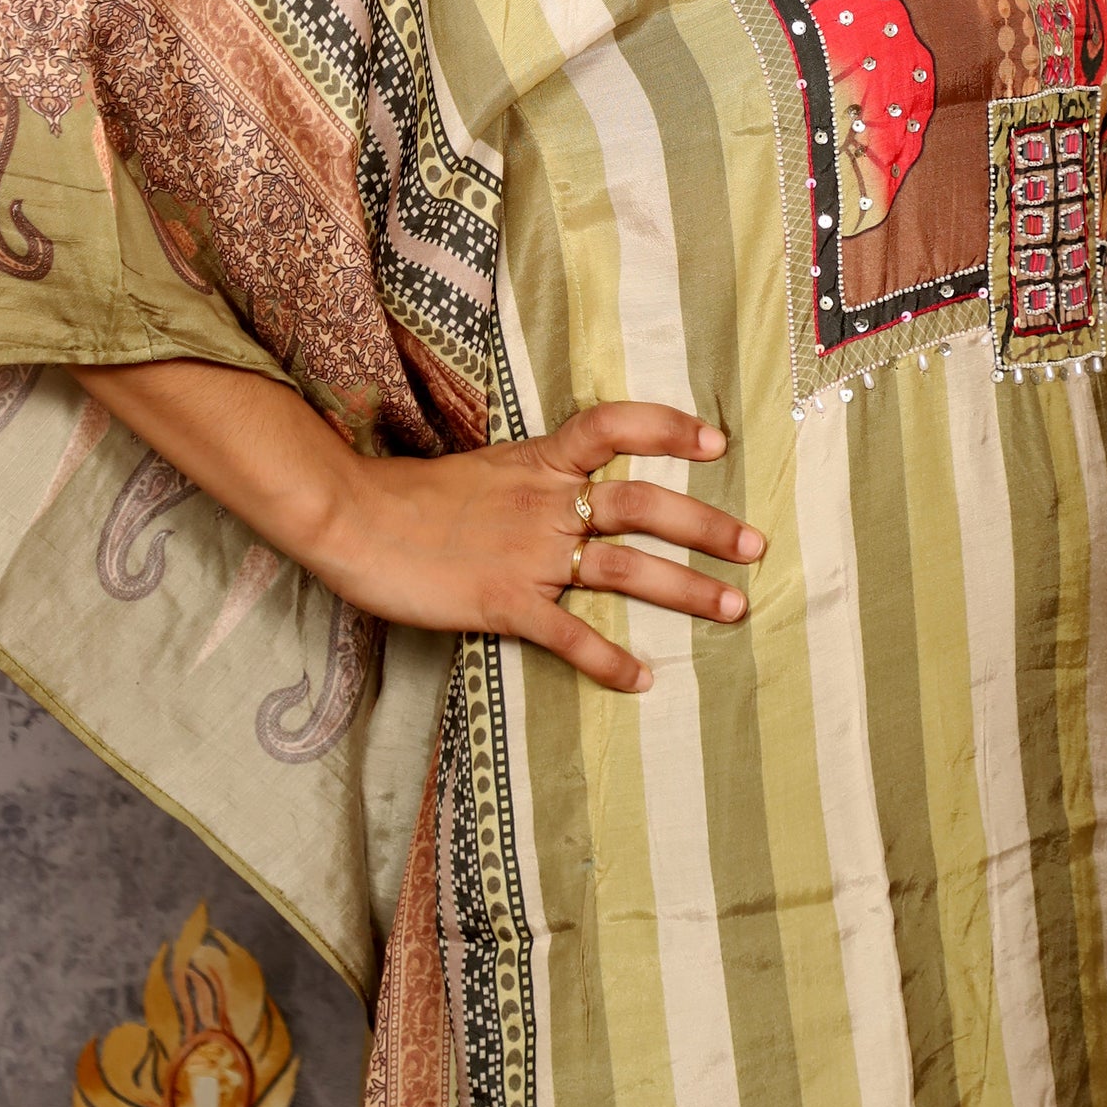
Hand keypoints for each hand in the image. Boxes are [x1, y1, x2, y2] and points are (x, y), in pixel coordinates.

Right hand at [320, 400, 762, 693]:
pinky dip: (609, 660)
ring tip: (733, 607)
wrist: (350, 518)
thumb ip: (527, 483)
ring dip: (686, 589)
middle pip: (644, 506)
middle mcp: (544, 503)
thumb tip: (567, 496)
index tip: (717, 444)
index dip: (669, 429)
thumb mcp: (480, 473)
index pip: (614, 427)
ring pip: (625, 568)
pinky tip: (642, 679)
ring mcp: (527, 554)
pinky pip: (568, 636)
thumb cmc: (407, 498)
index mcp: (537, 462)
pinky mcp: (503, 603)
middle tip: (756, 546)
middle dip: (707, 527)